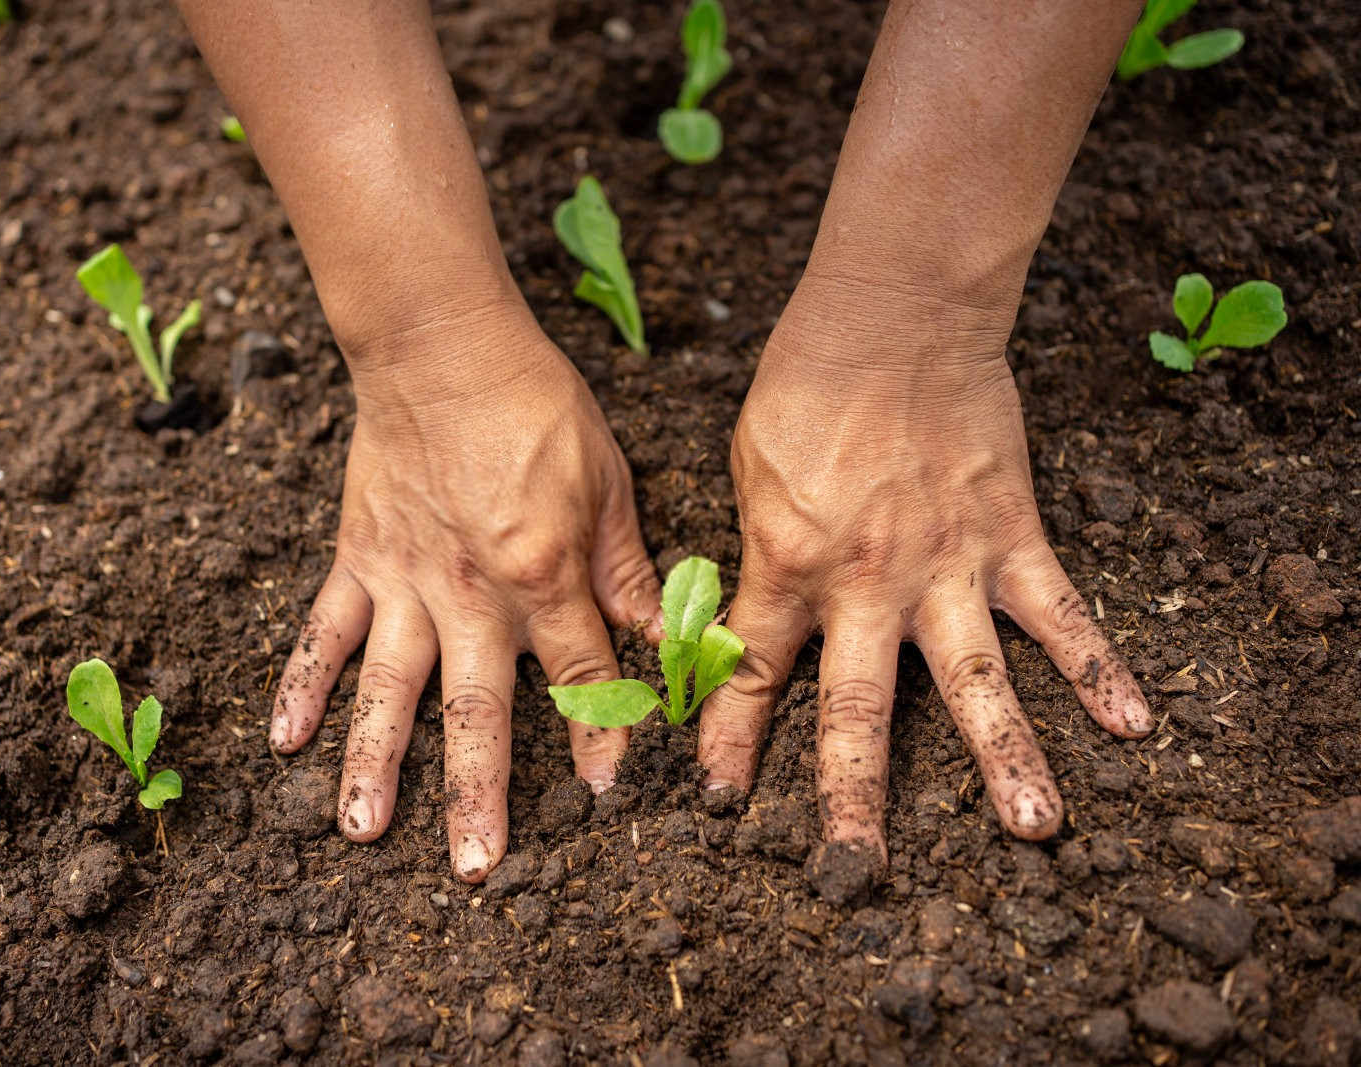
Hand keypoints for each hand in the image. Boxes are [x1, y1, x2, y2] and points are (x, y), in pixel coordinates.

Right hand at [271, 306, 660, 881]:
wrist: (443, 347)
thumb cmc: (537, 408)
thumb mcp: (608, 485)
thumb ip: (629, 572)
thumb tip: (669, 640)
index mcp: (543, 572)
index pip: (579, 674)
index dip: (598, 735)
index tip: (605, 794)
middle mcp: (471, 592)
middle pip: (476, 708)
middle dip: (477, 793)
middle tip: (474, 868)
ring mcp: (405, 581)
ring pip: (388, 687)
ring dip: (373, 762)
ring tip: (360, 833)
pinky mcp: (358, 560)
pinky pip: (325, 630)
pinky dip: (301, 683)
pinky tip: (284, 742)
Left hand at [698, 278, 1151, 852]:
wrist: (892, 316)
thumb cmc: (805, 387)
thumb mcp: (748, 473)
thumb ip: (756, 552)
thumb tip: (742, 612)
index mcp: (787, 565)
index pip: (752, 672)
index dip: (730, 738)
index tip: (718, 799)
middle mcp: (866, 585)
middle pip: (856, 710)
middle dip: (853, 797)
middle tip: (857, 871)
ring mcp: (944, 566)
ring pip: (974, 679)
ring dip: (1006, 757)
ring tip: (1034, 828)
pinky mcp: (1009, 536)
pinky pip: (1059, 612)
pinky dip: (1098, 665)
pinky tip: (1133, 722)